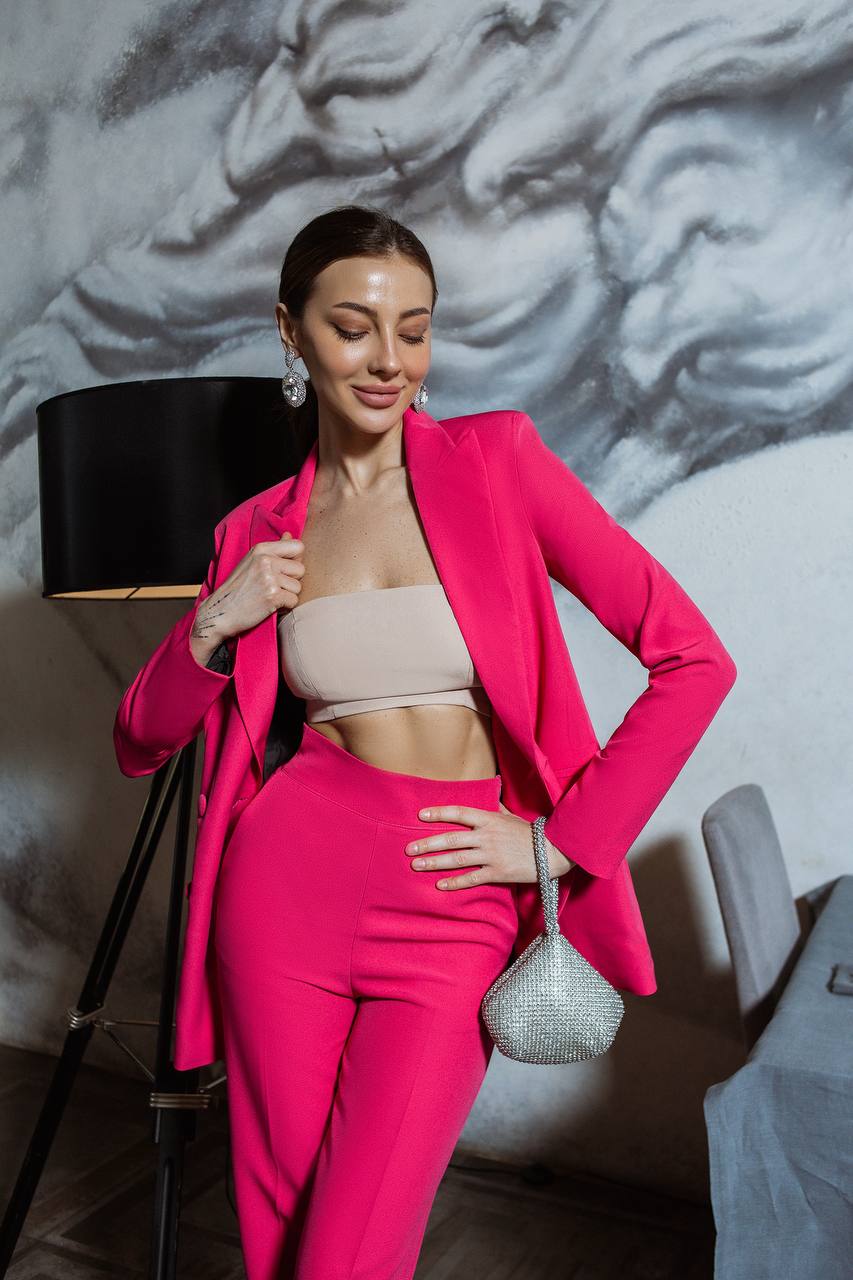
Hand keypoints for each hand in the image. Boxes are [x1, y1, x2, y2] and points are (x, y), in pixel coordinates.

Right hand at [191, 531, 305, 649]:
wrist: (221, 611)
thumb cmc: (237, 588)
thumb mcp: (252, 561)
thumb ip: (273, 550)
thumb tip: (289, 534)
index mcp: (261, 549)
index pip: (298, 546)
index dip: (295, 560)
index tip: (284, 570)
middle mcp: (266, 560)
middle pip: (300, 569)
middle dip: (291, 581)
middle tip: (273, 587)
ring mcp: (269, 578)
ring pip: (298, 587)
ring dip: (287, 595)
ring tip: (269, 596)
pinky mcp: (273, 595)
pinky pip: (294, 601)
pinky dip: (285, 607)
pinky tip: (270, 605)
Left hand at [404, 799, 573, 889]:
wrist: (552, 852)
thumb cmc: (530, 833)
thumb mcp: (511, 817)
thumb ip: (496, 808)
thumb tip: (489, 793)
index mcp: (489, 819)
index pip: (459, 813)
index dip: (439, 813)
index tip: (421, 815)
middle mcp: (487, 836)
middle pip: (451, 839)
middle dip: (427, 843)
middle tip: (408, 848)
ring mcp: (491, 855)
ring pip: (457, 859)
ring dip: (434, 862)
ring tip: (416, 865)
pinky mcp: (498, 873)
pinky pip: (472, 878)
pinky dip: (455, 882)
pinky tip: (440, 885)